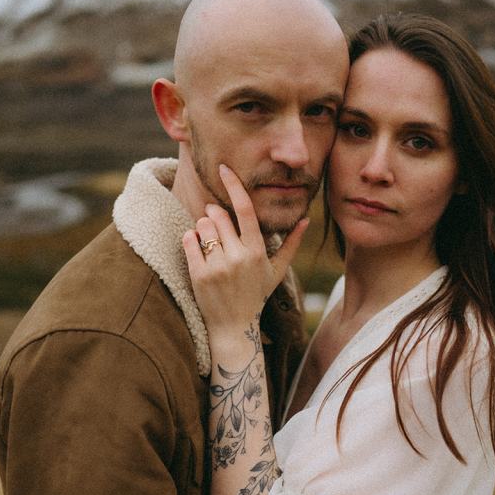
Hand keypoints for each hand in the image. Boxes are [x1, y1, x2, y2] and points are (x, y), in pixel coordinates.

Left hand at [182, 164, 308, 337]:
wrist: (233, 327)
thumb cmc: (255, 296)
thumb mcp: (276, 271)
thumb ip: (291, 244)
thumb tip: (306, 221)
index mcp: (256, 251)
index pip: (245, 210)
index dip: (234, 185)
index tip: (223, 168)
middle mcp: (238, 257)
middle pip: (218, 215)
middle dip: (213, 213)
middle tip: (215, 221)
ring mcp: (217, 266)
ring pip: (202, 226)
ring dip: (202, 227)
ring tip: (208, 239)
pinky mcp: (199, 274)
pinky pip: (188, 240)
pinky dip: (189, 238)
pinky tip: (196, 245)